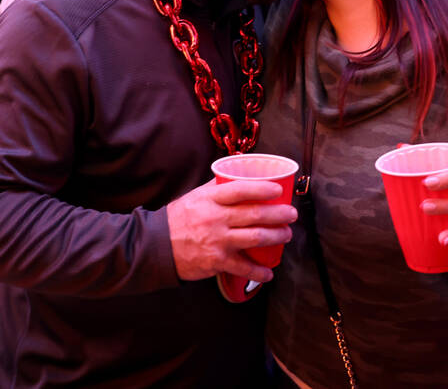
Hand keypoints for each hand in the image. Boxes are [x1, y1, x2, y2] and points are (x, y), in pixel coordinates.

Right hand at [166, 178, 296, 282]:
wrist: (156, 246)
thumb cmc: (178, 219)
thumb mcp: (195, 196)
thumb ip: (217, 187)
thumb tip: (238, 174)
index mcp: (211, 200)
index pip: (241, 190)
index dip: (263, 189)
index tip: (279, 190)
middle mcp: (216, 219)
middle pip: (255, 215)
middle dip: (279, 215)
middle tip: (291, 214)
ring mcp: (217, 241)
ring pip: (255, 238)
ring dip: (276, 237)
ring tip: (286, 235)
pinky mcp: (217, 261)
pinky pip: (244, 267)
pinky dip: (259, 272)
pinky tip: (269, 272)